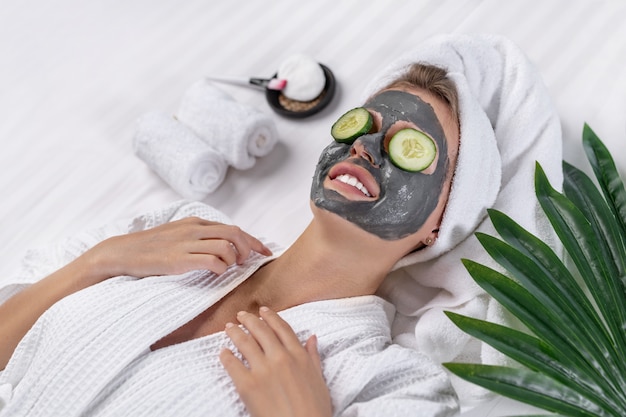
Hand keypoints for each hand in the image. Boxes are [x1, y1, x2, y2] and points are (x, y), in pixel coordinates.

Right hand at [81, 217, 271, 282]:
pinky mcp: (178, 259)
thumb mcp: (178, 234)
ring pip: (225, 247)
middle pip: (234, 234)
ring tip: (228, 268)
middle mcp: (194, 229)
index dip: (254, 241)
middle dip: (248, 249)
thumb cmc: (151, 247)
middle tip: (247, 263)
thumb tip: (224, 246)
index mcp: (196, 222)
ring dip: (233, 260)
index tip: (266, 252)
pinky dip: (220, 267)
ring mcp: (186, 243)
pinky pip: (211, 260)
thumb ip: (200, 236)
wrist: (122, 252)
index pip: (234, 228)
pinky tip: (216, 272)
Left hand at [220, 308, 331, 416]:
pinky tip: (223, 352)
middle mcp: (280, 358)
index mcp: (298, 355)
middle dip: (249, 320)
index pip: (282, 328)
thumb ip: (313, 357)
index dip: (270, 317)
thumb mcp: (319, 379)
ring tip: (229, 327)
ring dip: (235, 332)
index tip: (263, 310)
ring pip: (245, 343)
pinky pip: (233, 364)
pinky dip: (226, 356)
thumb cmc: (314, 410)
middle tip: (241, 315)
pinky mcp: (248, 385)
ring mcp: (263, 370)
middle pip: (261, 331)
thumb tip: (312, 338)